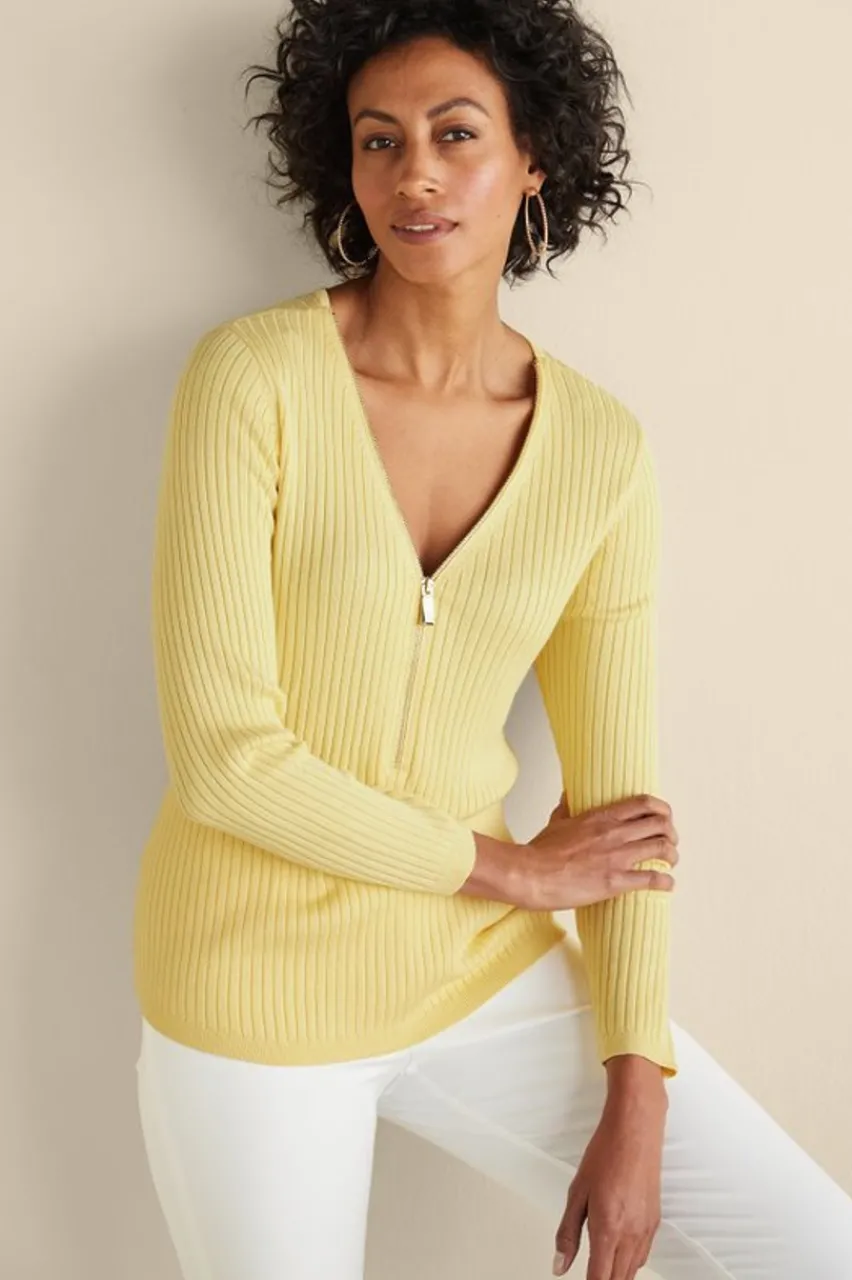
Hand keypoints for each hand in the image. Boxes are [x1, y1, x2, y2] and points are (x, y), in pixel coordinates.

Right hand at [515, 791, 678, 912]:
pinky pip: (651, 879)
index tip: (665, 817)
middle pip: (660, 824)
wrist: (530, 874)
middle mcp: (614, 833)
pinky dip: (665, 882)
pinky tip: (667, 884)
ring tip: (670, 862)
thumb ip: (567, 807)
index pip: (644, 803)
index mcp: (601, 817)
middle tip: (670, 842)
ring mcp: (616, 857)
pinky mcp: (614, 881)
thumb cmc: (541, 852)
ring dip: (672, 856)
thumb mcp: (556, 821)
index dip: (662, 809)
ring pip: (662, 848)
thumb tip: (568, 794)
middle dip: (671, 834)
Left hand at [552, 1087, 667, 1278]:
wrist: (635, 1130)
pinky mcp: (655, 1221)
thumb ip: (567, 1233)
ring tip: (602, 1271)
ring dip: (617, 1275)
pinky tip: (620, 1255)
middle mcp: (631, 1234)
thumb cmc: (606, 1154)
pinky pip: (644, 1255)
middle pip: (619, 1279)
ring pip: (633, 1270)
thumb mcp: (576, 1193)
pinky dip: (631, 1263)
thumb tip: (559, 1264)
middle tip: (589, 1275)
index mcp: (608, 1229)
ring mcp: (647, 1229)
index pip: (600, 1279)